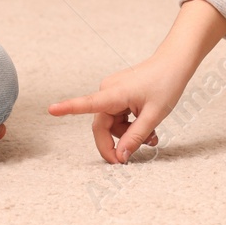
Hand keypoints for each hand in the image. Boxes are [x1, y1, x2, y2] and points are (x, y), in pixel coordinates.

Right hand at [47, 52, 191, 163]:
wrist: (174, 63)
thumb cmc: (165, 83)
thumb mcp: (154, 115)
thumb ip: (136, 137)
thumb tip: (120, 156)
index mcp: (114, 93)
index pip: (87, 103)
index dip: (68, 108)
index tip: (51, 109)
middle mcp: (108, 91)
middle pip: (102, 127)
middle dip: (116, 144)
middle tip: (127, 161)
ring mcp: (112, 92)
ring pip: (112, 124)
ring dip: (128, 135)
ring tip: (151, 138)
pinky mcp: (119, 94)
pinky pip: (119, 117)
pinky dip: (131, 126)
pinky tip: (148, 130)